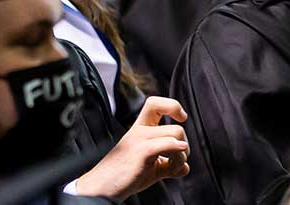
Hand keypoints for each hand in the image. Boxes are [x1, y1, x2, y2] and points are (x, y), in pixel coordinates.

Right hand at [74, 97, 189, 200]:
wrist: (104, 186)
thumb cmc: (124, 175)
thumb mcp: (150, 166)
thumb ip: (167, 163)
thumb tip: (185, 167)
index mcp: (139, 129)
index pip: (156, 103)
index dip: (173, 106)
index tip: (182, 118)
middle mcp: (139, 131)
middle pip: (176, 128)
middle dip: (185, 147)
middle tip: (175, 162)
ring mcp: (140, 140)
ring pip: (177, 136)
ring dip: (181, 157)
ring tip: (169, 170)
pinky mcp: (142, 151)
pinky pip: (169, 145)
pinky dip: (178, 155)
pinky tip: (174, 167)